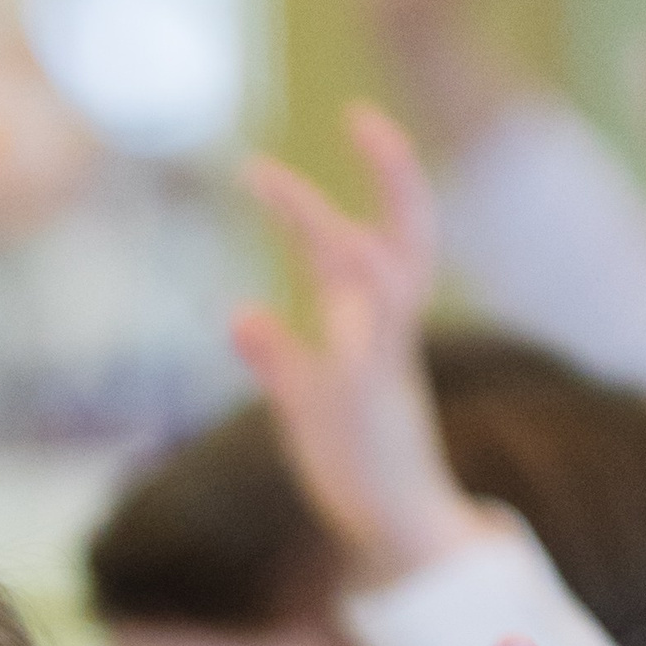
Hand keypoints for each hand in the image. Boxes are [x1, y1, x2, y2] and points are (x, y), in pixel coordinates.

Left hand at [234, 107, 490, 584]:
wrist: (398, 528)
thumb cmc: (355, 463)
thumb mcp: (305, 401)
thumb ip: (275, 356)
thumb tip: (239, 313)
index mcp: (373, 324)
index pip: (364, 237)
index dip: (339, 190)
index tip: (308, 140)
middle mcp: (388, 333)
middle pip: (406, 236)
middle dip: (394, 177)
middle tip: (364, 116)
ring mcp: (384, 369)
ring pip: (388, 285)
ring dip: (348, 239)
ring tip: (293, 196)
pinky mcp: (372, 413)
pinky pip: (364, 361)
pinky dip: (336, 332)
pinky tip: (274, 312)